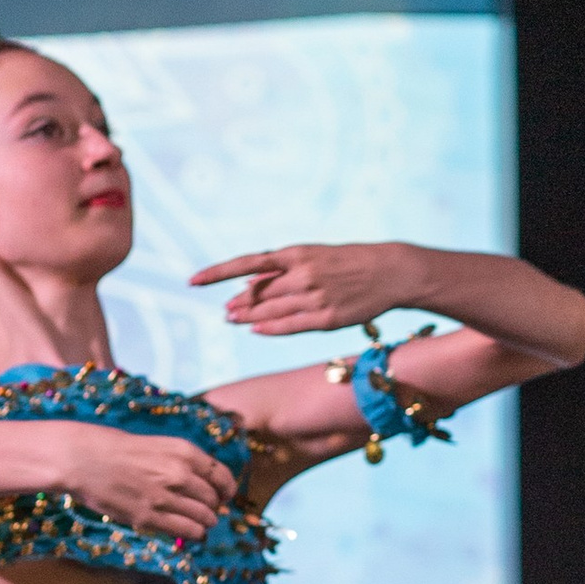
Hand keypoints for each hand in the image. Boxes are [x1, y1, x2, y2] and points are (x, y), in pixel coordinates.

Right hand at [53, 425, 237, 546]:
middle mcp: (179, 474)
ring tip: (201, 525)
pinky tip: (193, 534)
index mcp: (184, 451)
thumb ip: (181, 462)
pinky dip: (195, 534)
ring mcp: (164, 497)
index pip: (222, 476)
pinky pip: (186, 531)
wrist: (83, 459)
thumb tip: (202, 483)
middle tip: (207, 512)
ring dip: (206, 523)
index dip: (227, 490)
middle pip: (213, 500)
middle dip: (213, 508)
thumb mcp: (158, 445)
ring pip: (204, 518)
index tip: (224, 497)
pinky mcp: (149, 517)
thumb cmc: (117, 449)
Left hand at [191, 242, 411, 337]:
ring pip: (269, 311)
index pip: (247, 264)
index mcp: (297, 253)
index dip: (217, 272)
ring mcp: (314, 298)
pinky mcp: (327, 319)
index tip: (193, 280)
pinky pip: (290, 326)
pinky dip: (269, 329)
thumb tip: (247, 286)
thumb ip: (281, 271)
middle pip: (256, 293)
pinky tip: (256, 330)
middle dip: (237, 303)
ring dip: (247, 317)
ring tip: (233, 319)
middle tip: (225, 311)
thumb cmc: (350, 262)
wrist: (391, 272)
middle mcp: (302, 275)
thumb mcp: (314, 256)